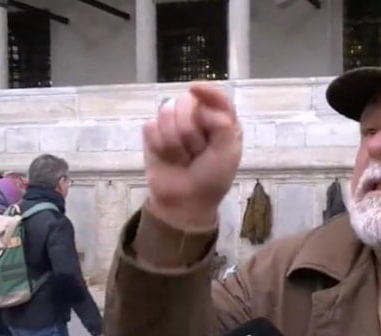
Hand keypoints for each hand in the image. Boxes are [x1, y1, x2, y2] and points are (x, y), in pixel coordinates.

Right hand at [143, 82, 242, 229]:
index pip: (215, 96)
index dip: (206, 90)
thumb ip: (223, 125)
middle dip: (190, 130)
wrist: (185, 201)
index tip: (195, 89)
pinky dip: (160, 146)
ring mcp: (172, 123)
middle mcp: (196, 117)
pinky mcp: (153, 133)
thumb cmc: (212, 177)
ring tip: (183, 157)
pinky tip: (167, 158)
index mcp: (220, 120)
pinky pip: (151, 127)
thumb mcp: (229, 153)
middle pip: (186, 102)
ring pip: (166, 112)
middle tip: (197, 152)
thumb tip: (202, 108)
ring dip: (175, 141)